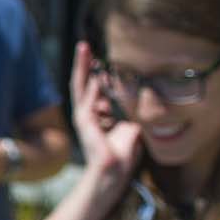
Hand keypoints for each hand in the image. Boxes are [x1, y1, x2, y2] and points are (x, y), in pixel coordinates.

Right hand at [70, 41, 141, 188]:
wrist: (114, 173)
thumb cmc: (122, 155)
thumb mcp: (131, 130)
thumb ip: (130, 116)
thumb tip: (139, 107)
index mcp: (97, 115)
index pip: (94, 89)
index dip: (96, 73)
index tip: (101, 58)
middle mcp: (87, 114)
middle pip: (83, 83)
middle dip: (84, 64)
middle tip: (84, 45)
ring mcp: (83, 118)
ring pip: (80, 86)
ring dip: (82, 67)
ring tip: (83, 49)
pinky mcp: (85, 124)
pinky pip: (86, 100)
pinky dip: (90, 86)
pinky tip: (94, 72)